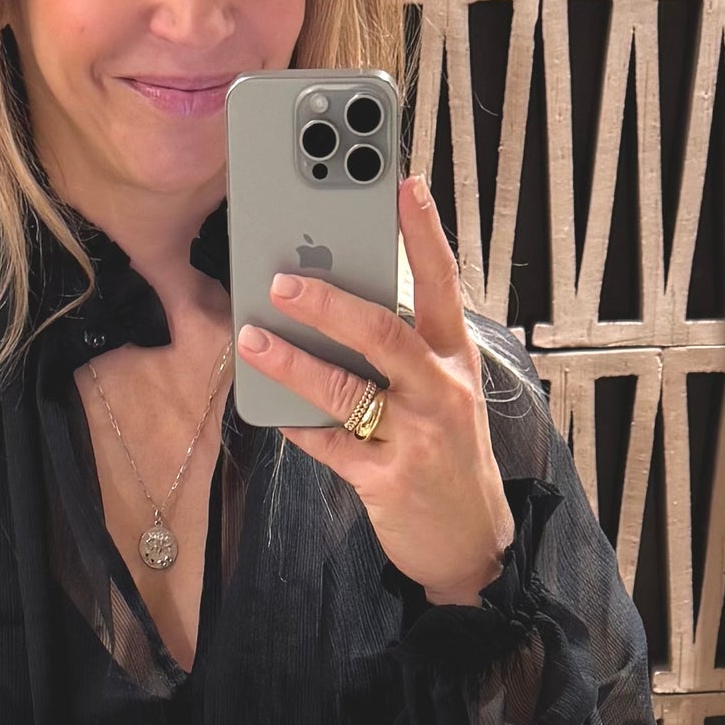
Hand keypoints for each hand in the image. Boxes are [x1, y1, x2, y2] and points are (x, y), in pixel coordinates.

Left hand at [237, 176, 512, 605]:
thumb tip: (337, 308)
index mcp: (457, 359)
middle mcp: (441, 391)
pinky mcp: (387, 480)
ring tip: (252, 337)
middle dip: (328, 301)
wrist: (472, 541)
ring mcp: (415, 437)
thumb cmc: (448, 453)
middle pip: (384, 332)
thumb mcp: (445, 393)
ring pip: (346, 388)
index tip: (402, 184)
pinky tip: (272, 406)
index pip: (444, 283)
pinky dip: (297, 423)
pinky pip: (329, 444)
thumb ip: (405, 351)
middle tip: (282, 278)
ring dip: (292, 361)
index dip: (424, 231)